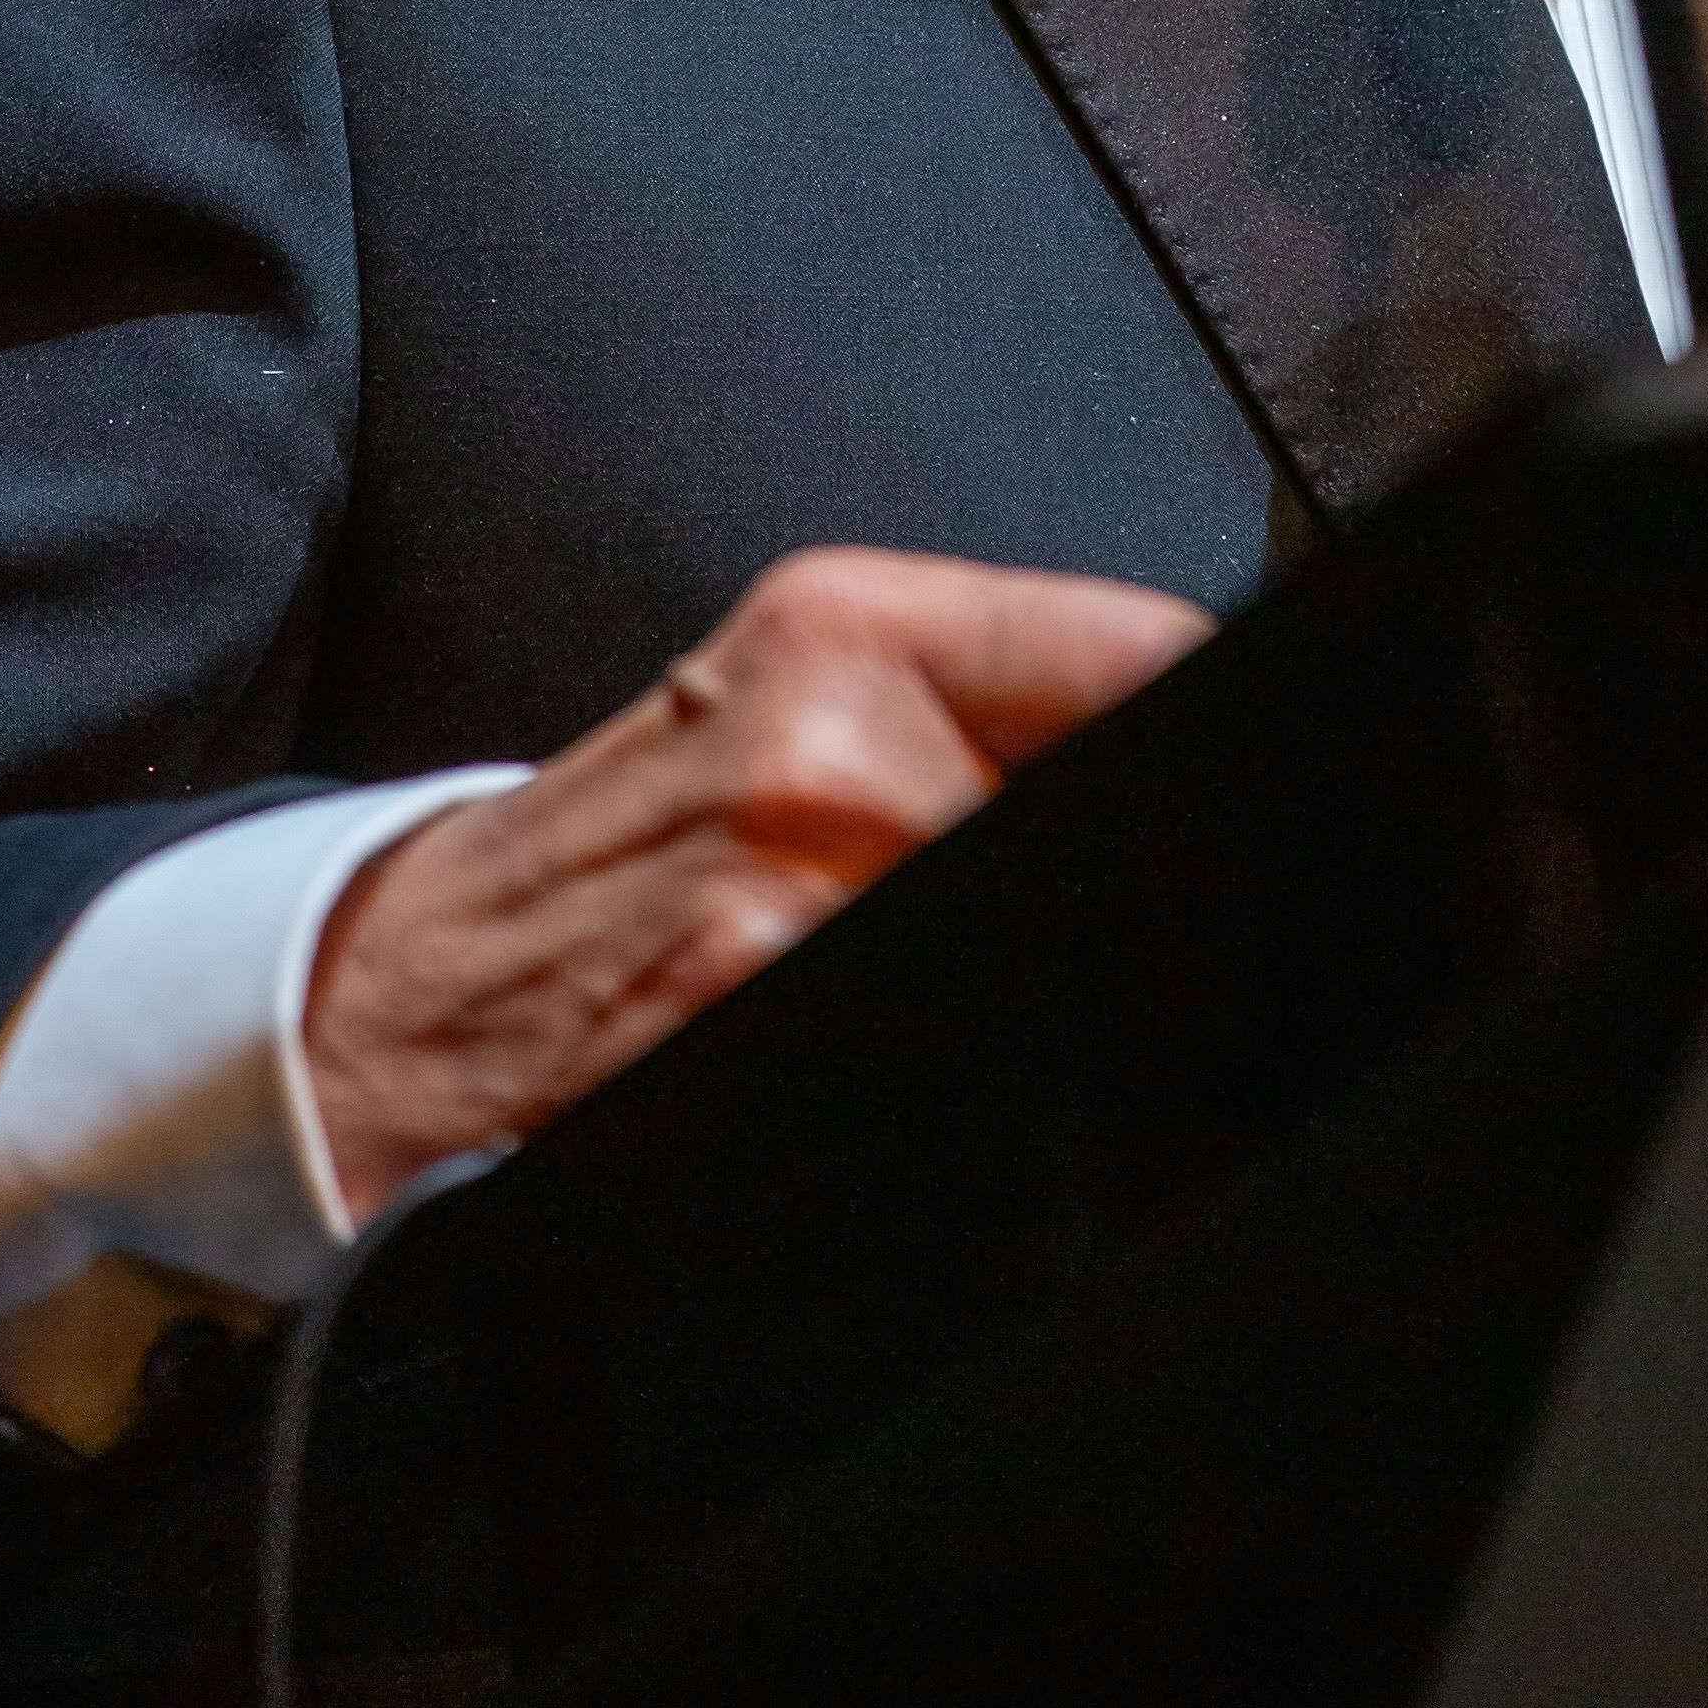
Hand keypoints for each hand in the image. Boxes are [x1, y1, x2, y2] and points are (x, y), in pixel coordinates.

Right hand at [301, 544, 1208, 1223]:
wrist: (405, 992)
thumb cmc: (625, 850)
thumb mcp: (789, 704)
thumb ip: (982, 706)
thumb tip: (1192, 739)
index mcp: (846, 627)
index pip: (1139, 650)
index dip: (1218, 730)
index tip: (1303, 783)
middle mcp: (826, 738)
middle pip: (1111, 805)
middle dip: (1137, 882)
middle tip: (1128, 915)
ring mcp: (790, 893)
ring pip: (1040, 932)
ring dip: (1052, 985)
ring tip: (955, 999)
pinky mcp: (758, 1026)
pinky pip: (952, 1057)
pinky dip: (966, 1080)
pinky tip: (890, 1077)